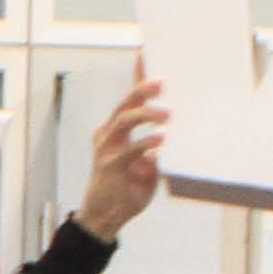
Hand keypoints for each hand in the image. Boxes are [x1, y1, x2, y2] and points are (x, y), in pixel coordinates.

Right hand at [78, 67, 167, 239]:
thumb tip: (167, 140)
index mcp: (116, 131)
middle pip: (125, 104)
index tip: (147, 55)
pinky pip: (129, 149)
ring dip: (146, 113)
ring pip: (124, 120)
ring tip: (166, 115)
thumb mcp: (148, 166)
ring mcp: (107, 149)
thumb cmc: (126, 190)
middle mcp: (108, 135)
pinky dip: (146, 143)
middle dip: (143, 89)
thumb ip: (155, 151)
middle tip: (162, 82)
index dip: (138, 78)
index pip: (129, 101)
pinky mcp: (109, 166)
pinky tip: (161, 139)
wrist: (105, 218)